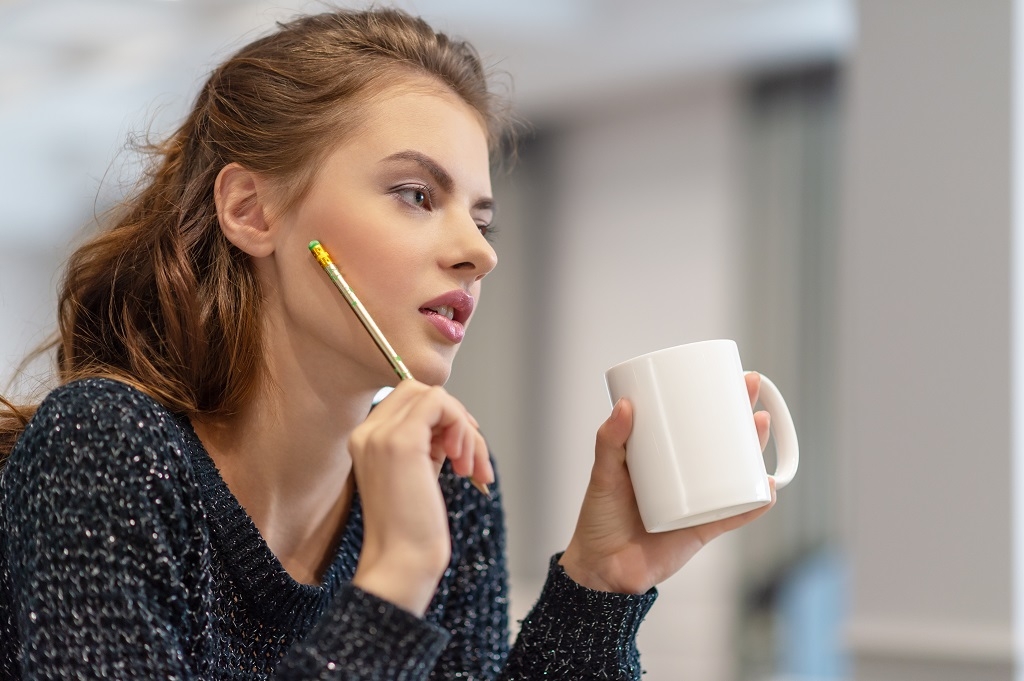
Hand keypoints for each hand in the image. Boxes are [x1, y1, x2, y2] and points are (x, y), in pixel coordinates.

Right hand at [349, 380, 492, 614]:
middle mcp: (366, 432)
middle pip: (420, 391)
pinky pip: (440, 403)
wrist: (401, 562)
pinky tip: (463, 464)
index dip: (443, 418)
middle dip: (457, 419)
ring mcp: (380, 434)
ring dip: (465, 429)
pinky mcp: (401, 441)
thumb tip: (456, 421)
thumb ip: (430, 442)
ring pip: (435, 396)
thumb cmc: (413, 528)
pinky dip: (462, 427)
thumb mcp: (420, 473)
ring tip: (470, 469)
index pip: (408, 399)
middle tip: (470, 459)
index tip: (461, 452)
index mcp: (366, 439)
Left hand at [559, 372, 775, 593]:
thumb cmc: (598, 520)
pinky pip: (735, 514)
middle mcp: (686, 478)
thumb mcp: (603, 474)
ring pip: (735, 473)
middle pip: (722, 442)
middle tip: (751, 393)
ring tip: (760, 427)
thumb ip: (609, 441)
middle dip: (741, 417)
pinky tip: (767, 487)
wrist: (602, 571)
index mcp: (663, 459)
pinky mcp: (703, 530)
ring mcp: (698, 502)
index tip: (727, 376)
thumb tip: (625, 405)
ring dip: (754, 451)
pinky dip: (753, 503)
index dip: (714, 400)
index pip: (693, 422)